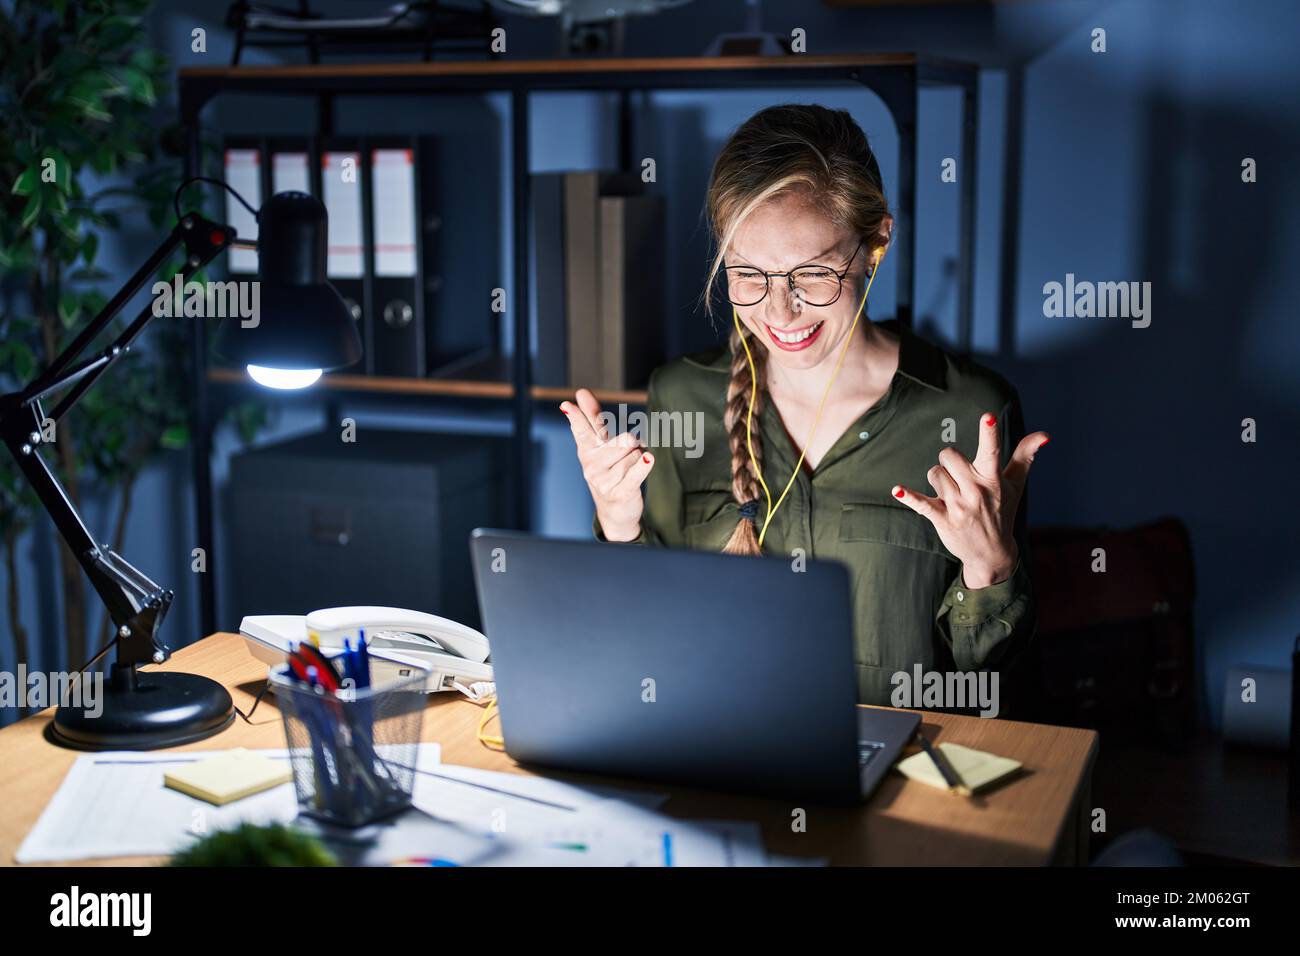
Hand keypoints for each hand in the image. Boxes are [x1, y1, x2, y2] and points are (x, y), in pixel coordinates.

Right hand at [561, 388, 654, 542]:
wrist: (615, 512)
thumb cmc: (610, 474)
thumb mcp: (599, 448)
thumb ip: (594, 420)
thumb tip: (582, 394)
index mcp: (586, 450)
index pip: (583, 429)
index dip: (577, 416)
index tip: (567, 405)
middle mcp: (591, 464)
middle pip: (625, 439)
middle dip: (634, 445)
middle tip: (626, 459)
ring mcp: (603, 480)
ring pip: (636, 453)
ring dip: (640, 459)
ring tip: (630, 471)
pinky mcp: (619, 492)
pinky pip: (637, 472)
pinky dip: (645, 466)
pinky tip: (649, 459)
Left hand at [892, 413, 1049, 588]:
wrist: (991, 552)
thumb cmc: (1003, 511)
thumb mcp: (1015, 485)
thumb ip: (1025, 456)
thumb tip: (1045, 435)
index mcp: (993, 480)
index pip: (992, 451)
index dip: (989, 433)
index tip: (987, 416)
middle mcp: (976, 491)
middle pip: (949, 456)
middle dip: (950, 462)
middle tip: (960, 477)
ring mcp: (959, 506)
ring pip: (935, 474)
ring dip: (939, 481)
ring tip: (952, 494)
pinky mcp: (942, 518)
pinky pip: (922, 503)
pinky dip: (909, 497)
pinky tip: (897, 490)